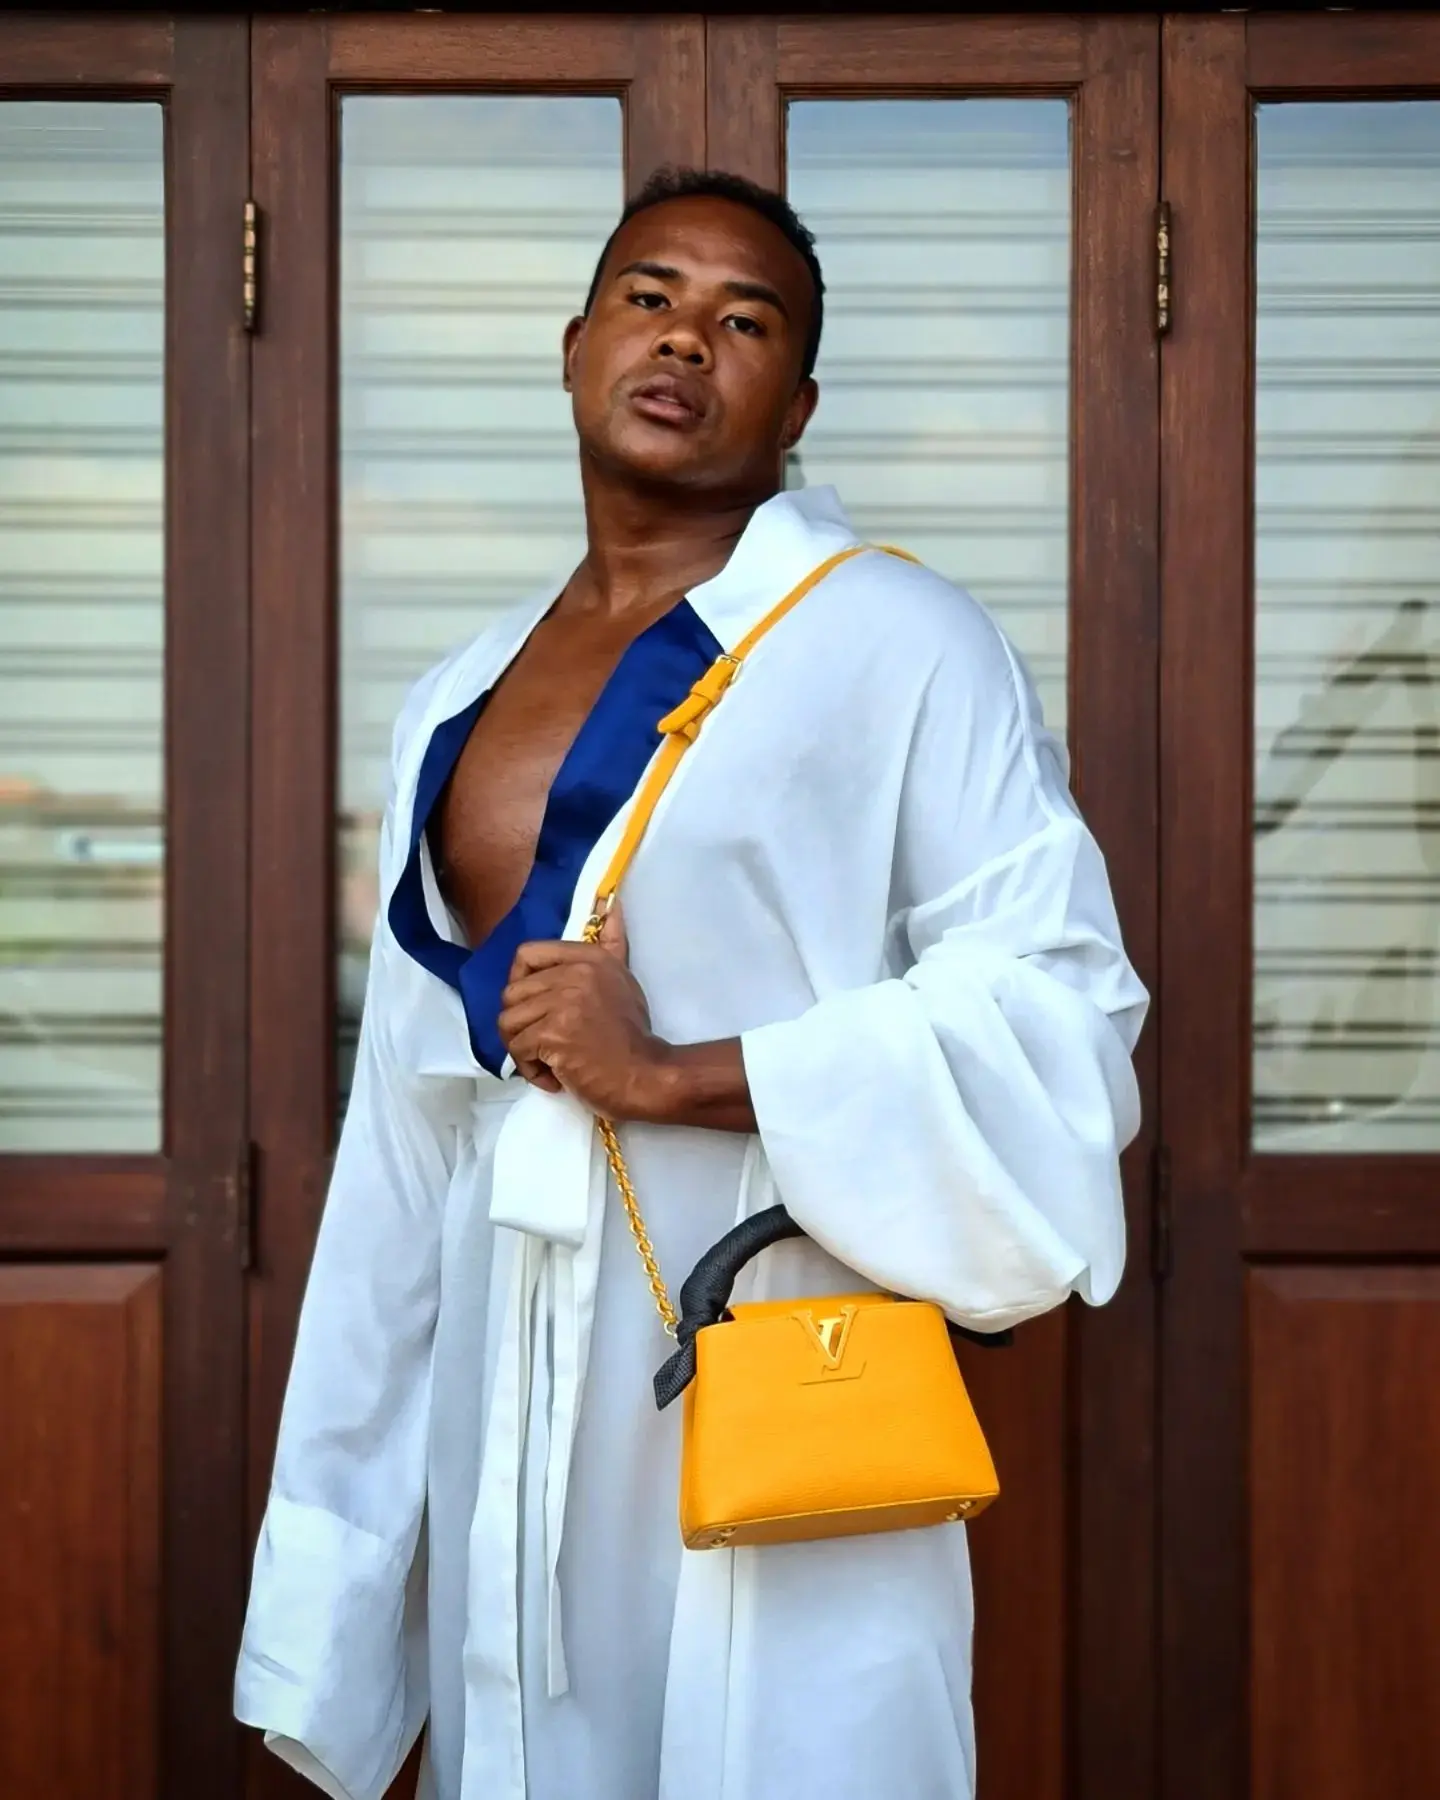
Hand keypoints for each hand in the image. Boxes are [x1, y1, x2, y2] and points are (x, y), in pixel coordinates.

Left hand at [498, 905, 669, 1117]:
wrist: (645, 1076)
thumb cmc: (632, 1035)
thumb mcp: (623, 980)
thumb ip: (611, 945)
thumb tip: (612, 904)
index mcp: (589, 958)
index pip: (528, 954)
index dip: (520, 981)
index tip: (534, 1006)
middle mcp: (574, 975)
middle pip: (512, 992)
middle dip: (522, 1023)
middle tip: (545, 1044)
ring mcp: (562, 1004)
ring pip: (509, 1021)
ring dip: (522, 1048)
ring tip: (548, 1061)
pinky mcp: (553, 1035)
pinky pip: (517, 1050)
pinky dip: (532, 1071)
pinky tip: (555, 1078)